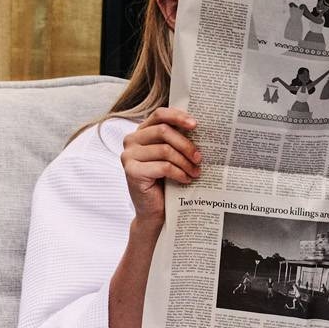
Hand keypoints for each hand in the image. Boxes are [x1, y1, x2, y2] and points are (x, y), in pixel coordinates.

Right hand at [121, 107, 201, 230]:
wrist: (153, 212)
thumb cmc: (163, 183)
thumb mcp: (170, 156)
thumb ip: (175, 140)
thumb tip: (197, 127)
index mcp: (140, 133)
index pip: (159, 115)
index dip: (178, 117)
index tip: (195, 125)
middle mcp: (131, 141)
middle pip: (164, 131)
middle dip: (186, 144)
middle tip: (199, 158)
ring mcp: (129, 156)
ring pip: (165, 150)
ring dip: (185, 162)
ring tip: (196, 172)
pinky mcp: (132, 172)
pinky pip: (163, 166)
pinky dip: (179, 173)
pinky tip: (186, 180)